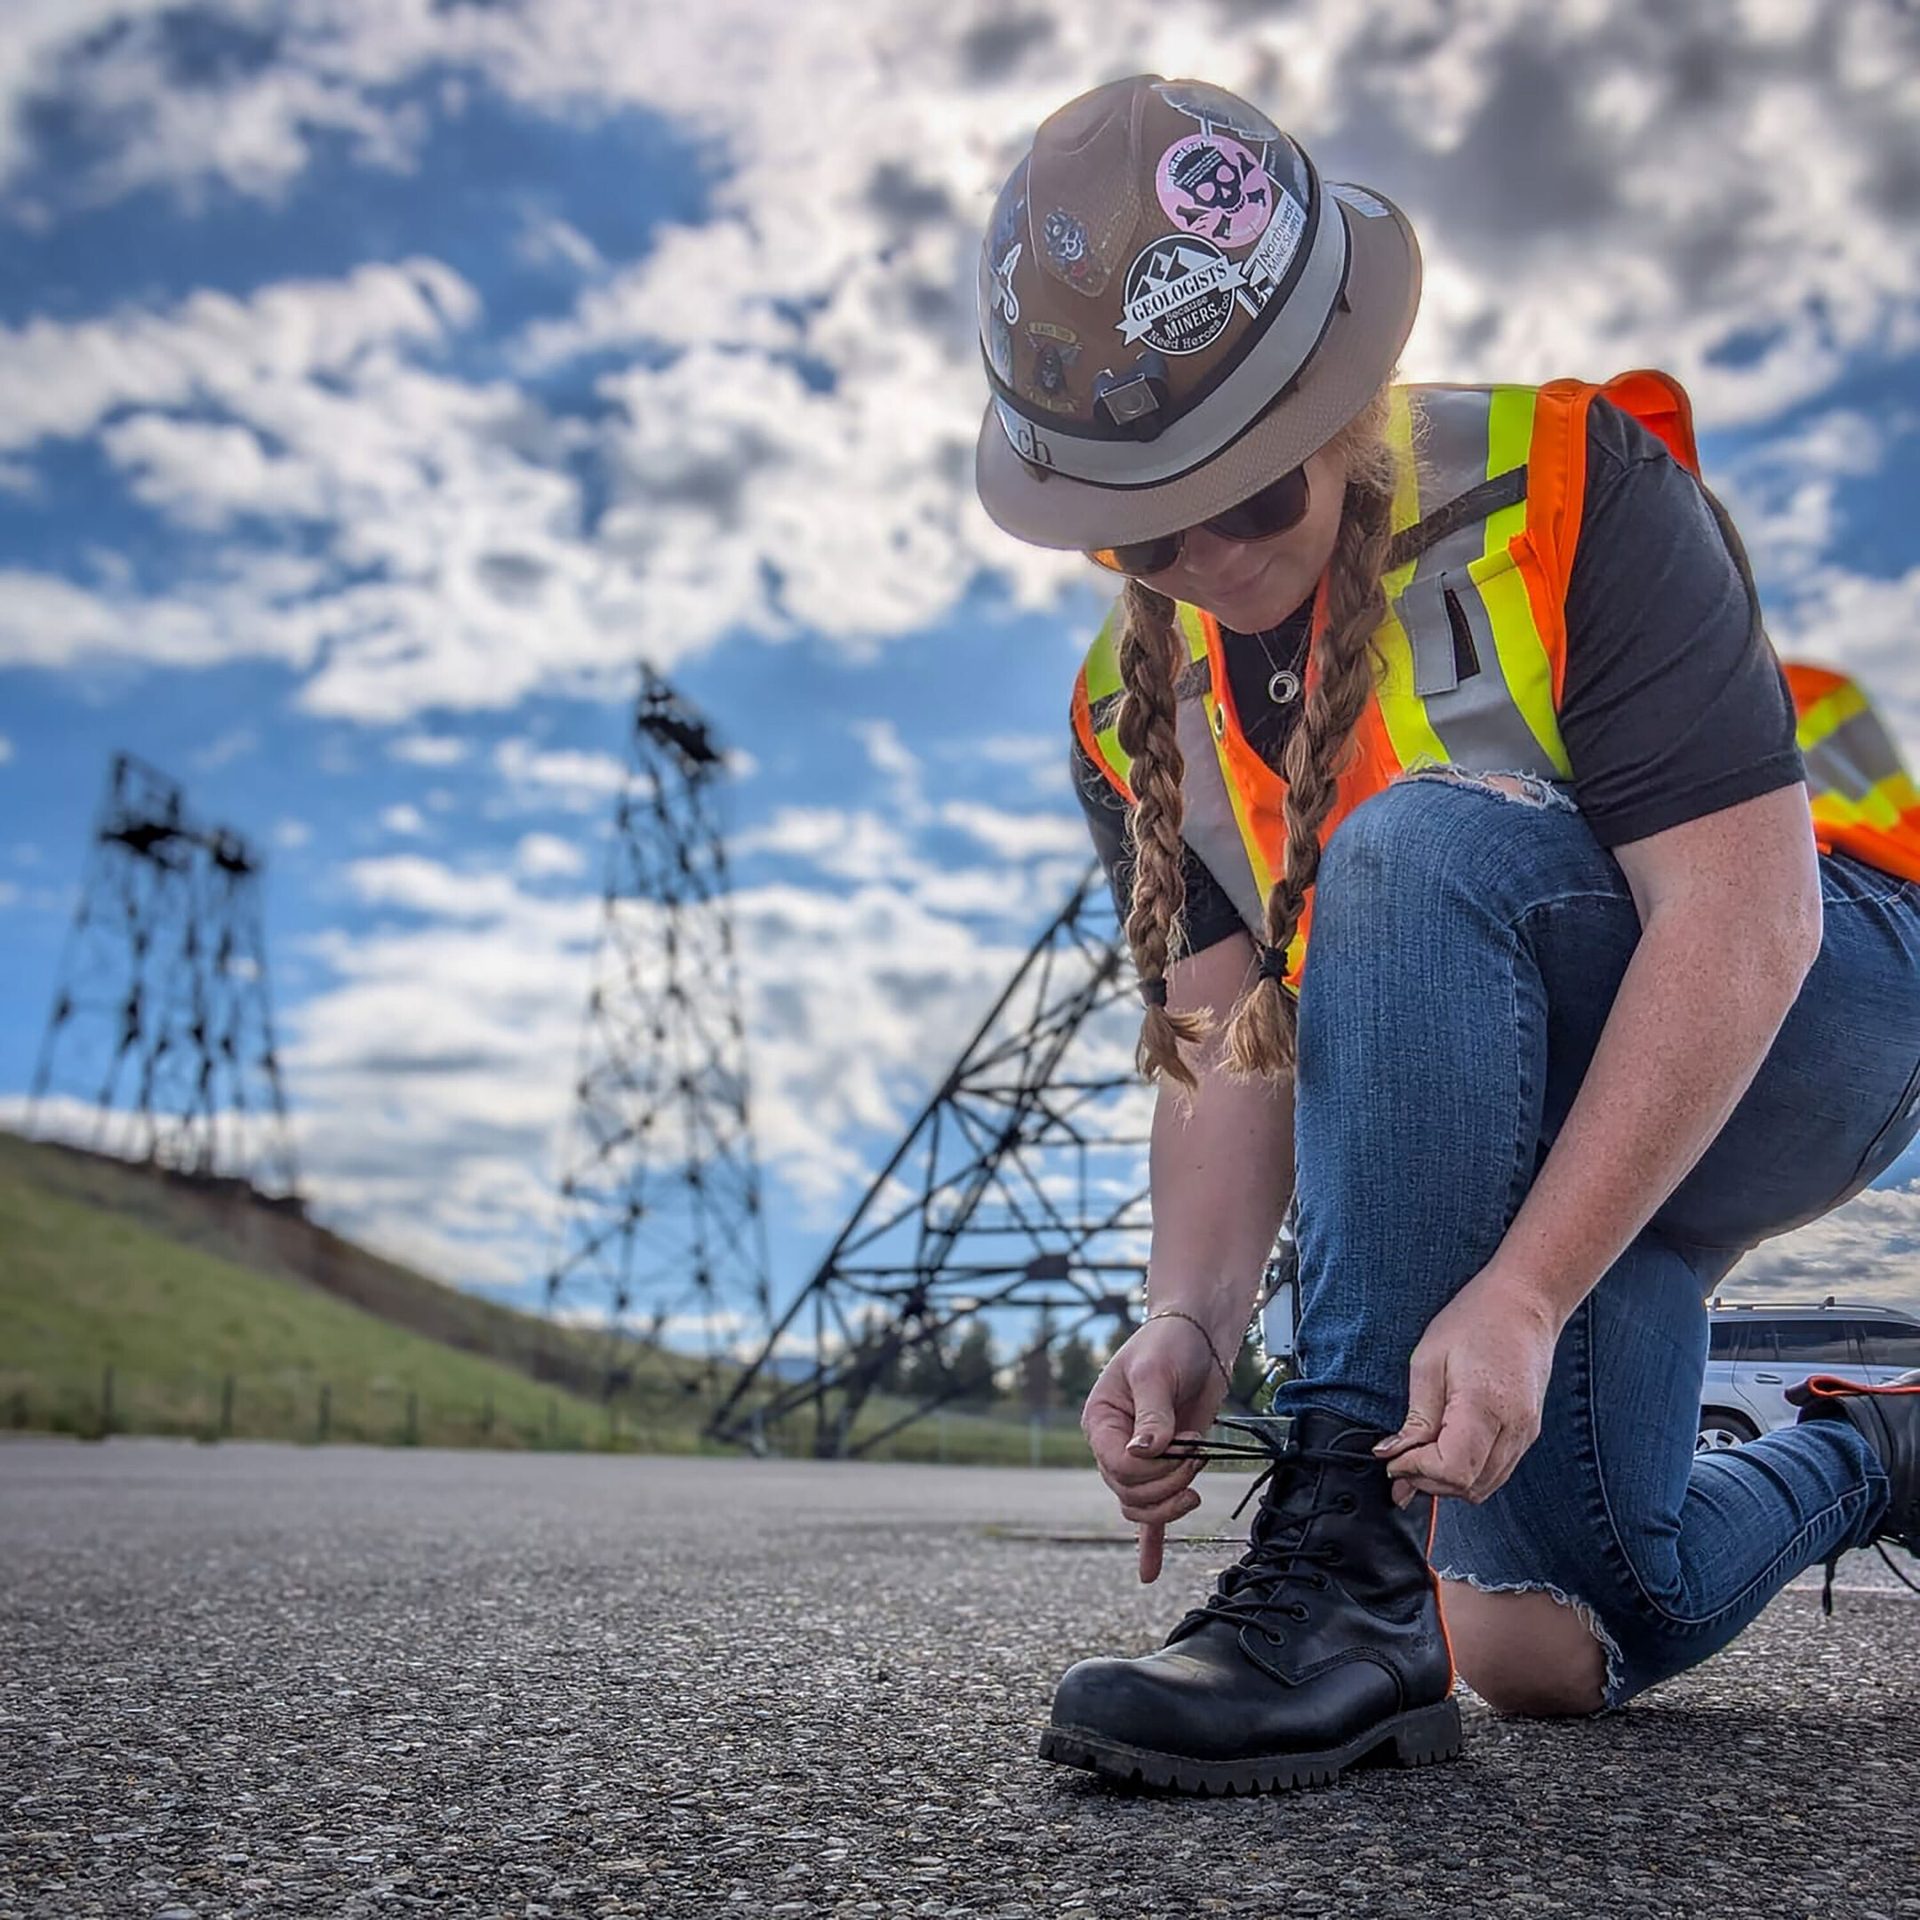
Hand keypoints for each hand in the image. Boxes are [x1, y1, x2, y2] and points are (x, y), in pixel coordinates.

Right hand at [1080, 1316, 1233, 1583]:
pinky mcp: (1164, 1468)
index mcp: (1100, 1422)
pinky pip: (1149, 1515)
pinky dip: (1149, 1543)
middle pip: (1130, 1493)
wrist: (1197, 1337)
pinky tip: (1149, 1574)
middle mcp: (1113, 1445)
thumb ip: (1152, 1414)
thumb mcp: (1156, 1373)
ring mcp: (1138, 1460)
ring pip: (1141, 1507)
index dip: (1151, 1469)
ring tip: (1197, 1464)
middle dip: (1169, 1481)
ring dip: (1173, 1498)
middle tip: (1195, 1450)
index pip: (1116, 1469)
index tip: (1180, 1442)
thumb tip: (1145, 1454)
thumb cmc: (1169, 1345)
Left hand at [1371, 1268, 1562, 1508]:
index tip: (1392, 1459)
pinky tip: (1442, 1454)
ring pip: (1483, 1487)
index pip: (1452, 1469)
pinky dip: (1466, 1474)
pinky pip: (1494, 1472)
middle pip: (1468, 1486)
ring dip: (1446, 1482)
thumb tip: (1394, 1454)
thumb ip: (1417, 1416)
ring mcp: (1525, 1434)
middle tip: (1398, 1460)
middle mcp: (1514, 1429)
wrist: (1524, 1303)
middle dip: (1426, 1481)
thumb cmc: (1475, 1320)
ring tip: (1417, 1458)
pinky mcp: (1527, 1434)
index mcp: (1485, 1406)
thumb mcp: (1429, 1360)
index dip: (1416, 1471)